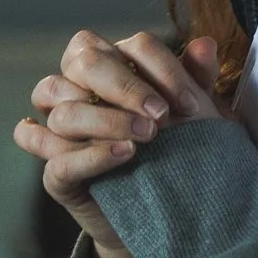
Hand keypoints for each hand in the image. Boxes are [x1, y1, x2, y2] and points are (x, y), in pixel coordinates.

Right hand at [11, 33, 224, 257]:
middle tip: (161, 114)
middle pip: (81, 62)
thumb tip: (205, 44)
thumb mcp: (193, 114)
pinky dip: (87, 153)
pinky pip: (52, 155)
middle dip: (124, 84)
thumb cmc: (177, 150)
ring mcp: (60, 133)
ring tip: (147, 136)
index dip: (157, 66)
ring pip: (61, 108)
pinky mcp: (56, 174)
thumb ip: (195, 78)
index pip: (119, 45)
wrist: (169, 214)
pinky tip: (123, 154)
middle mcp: (74, 91)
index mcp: (106, 66)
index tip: (189, 101)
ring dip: (106, 118)